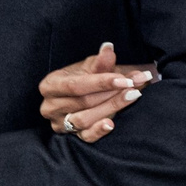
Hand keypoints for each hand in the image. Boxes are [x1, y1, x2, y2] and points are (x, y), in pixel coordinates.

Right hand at [38, 42, 156, 141]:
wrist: (85, 93)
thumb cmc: (86, 78)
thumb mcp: (91, 67)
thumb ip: (100, 61)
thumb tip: (108, 48)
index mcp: (50, 85)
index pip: (76, 85)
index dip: (101, 82)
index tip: (125, 79)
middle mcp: (50, 106)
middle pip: (83, 102)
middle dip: (111, 93)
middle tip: (135, 85)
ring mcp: (59, 123)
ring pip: (85, 119)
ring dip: (111, 107)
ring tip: (131, 96)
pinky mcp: (70, 136)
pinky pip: (85, 137)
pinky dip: (99, 130)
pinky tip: (111, 123)